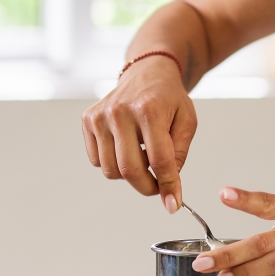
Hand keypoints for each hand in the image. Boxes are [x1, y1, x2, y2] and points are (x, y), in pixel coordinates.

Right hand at [82, 55, 196, 210]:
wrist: (147, 72)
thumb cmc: (168, 98)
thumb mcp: (186, 122)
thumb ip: (178, 156)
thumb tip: (170, 193)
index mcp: (149, 109)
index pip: (159, 160)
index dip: (168, 185)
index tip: (173, 203)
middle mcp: (120, 111)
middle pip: (130, 169)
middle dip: (147, 187)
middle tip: (159, 186)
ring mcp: (100, 116)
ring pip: (111, 170)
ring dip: (130, 174)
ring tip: (144, 156)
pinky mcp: (88, 120)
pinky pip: (97, 160)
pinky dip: (114, 162)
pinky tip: (127, 146)